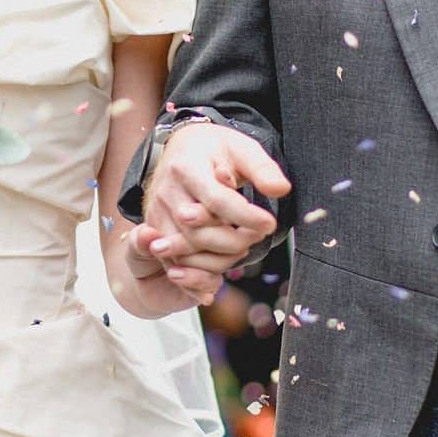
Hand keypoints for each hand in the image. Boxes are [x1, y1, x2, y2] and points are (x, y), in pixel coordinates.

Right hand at [126, 122, 288, 302]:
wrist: (181, 149)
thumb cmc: (214, 149)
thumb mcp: (241, 148)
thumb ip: (262, 168)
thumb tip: (281, 189)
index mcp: (186, 167)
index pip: (215, 199)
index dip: (245, 216)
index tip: (270, 223)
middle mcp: (165, 193)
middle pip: (198, 231)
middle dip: (233, 240)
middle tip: (259, 237)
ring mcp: (157, 214)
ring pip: (184, 251)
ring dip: (217, 260)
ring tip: (242, 250)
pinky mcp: (156, 231)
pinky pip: (172, 263)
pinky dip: (192, 279)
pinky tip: (212, 288)